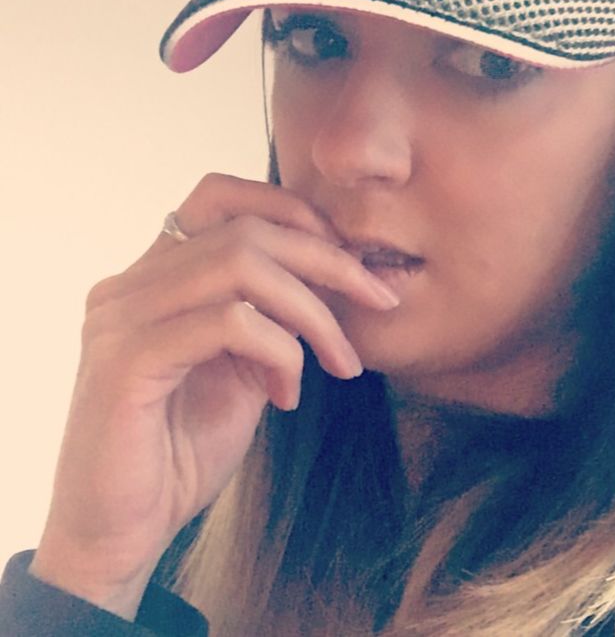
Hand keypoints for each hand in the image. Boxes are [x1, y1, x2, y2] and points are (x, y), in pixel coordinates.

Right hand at [29, 174, 397, 613]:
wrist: (119, 534)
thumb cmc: (180, 451)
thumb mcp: (239, 371)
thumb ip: (267, 319)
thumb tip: (333, 278)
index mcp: (151, 277)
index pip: (219, 197)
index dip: (290, 209)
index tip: (347, 256)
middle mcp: (129, 284)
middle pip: (243, 228)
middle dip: (327, 260)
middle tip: (378, 299)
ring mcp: (121, 317)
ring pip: (240, 265)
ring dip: (312, 310)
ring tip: (342, 361)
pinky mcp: (126, 360)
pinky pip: (228, 322)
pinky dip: (279, 351)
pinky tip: (287, 398)